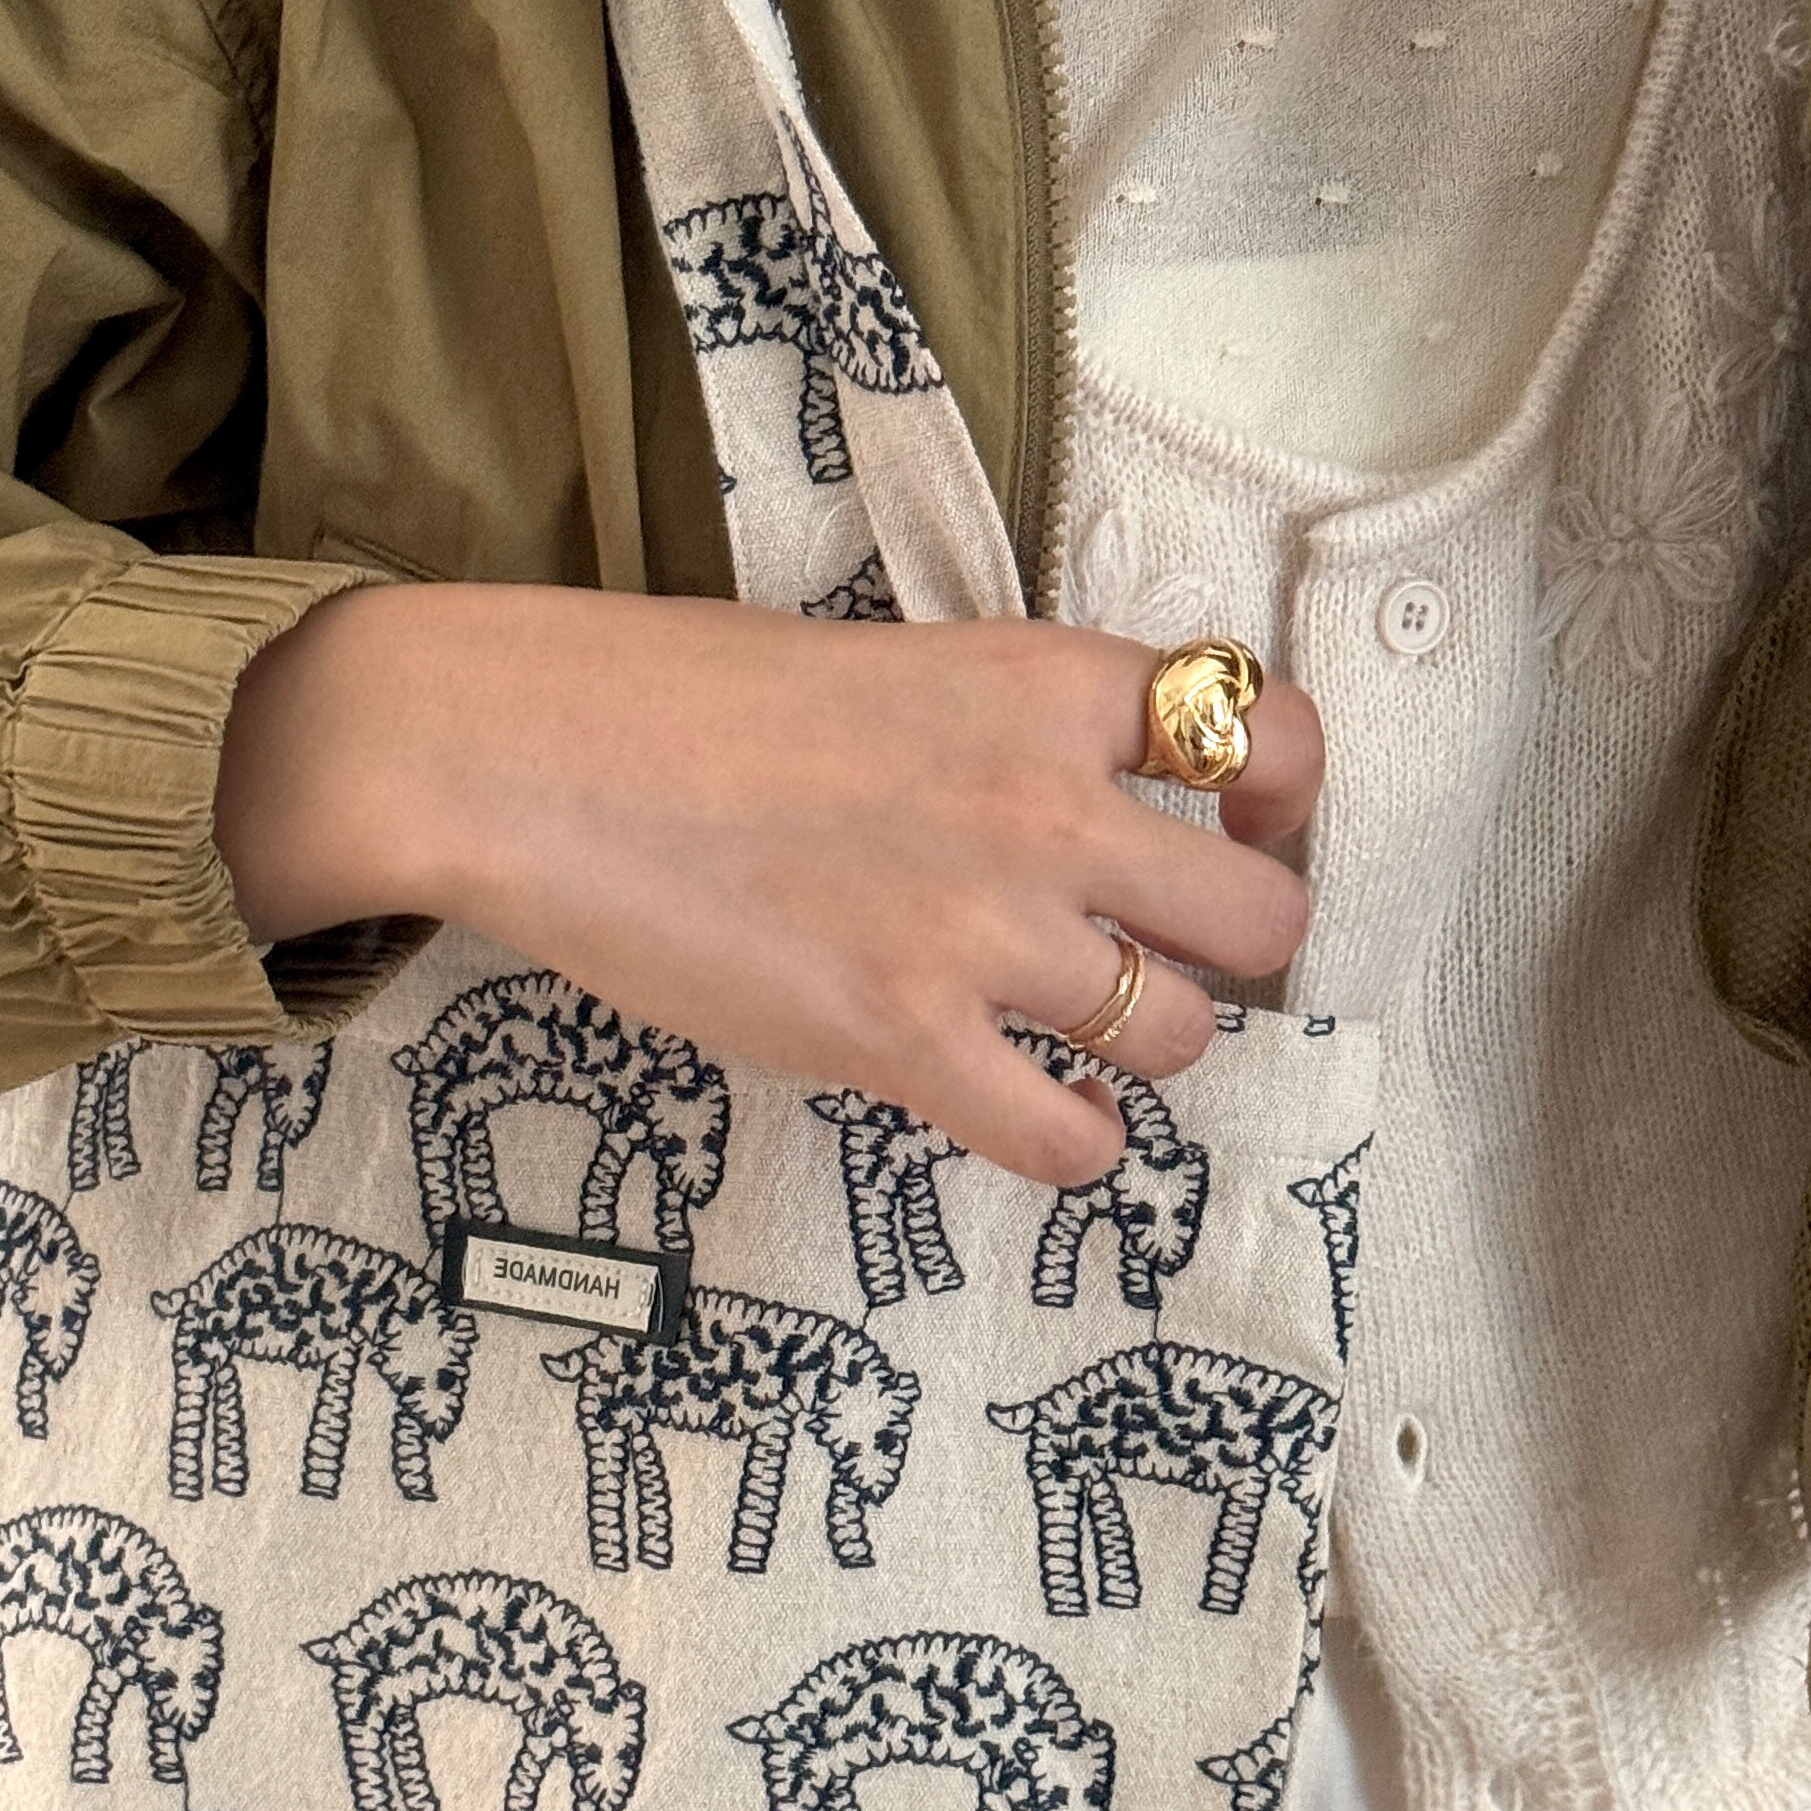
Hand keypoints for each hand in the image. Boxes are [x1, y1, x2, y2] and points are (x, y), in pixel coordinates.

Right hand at [213, 580, 1322, 1185]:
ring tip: (1074, 1038)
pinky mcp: (902, 1039)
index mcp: (1043, 683)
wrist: (527, 755)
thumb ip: (1004, 729)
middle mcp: (1044, 804)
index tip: (1241, 831)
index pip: (1263, 732)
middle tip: (1171, 962)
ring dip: (1144, 1048)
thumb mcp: (887, 663)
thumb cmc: (673, 698)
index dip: (1282, 797)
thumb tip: (1074, 801)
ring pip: (1179, 1034)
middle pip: (1259, 916)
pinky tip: (1036, 1120)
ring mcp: (981, 931)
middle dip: (1233, 952)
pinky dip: (1072, 1146)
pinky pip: (1067, 1140)